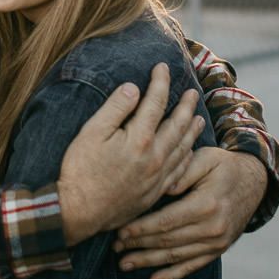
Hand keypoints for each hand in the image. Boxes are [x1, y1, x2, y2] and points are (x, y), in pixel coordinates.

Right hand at [57, 63, 202, 244]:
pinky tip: (188, 152)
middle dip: (185, 105)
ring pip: (182, 148)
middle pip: (177, 125)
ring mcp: (157, 177)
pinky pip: (178, 172)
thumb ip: (116, 108)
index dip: (160, 82)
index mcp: (139, 138)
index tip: (162, 66)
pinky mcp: (154, 193)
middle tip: (193, 91)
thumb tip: (134, 88)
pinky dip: (186, 158)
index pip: (156, 102)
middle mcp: (154, 157)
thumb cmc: (80, 170)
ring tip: (199, 117)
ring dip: (192, 130)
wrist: (79, 212)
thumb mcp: (92, 132)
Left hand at [114, 147, 268, 278]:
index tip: (119, 231)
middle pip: (168, 241)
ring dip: (149, 262)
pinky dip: (173, 274)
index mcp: (206, 204)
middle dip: (138, 246)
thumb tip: (162, 186)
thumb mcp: (205, 158)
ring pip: (177, 256)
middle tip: (115, 249)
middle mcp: (213, 228)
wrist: (254, 181)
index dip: (141, 229)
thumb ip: (182, 171)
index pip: (166, 221)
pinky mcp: (219, 249)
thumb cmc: (223, 165)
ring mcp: (217, 242)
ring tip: (125, 265)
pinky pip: (193, 265)